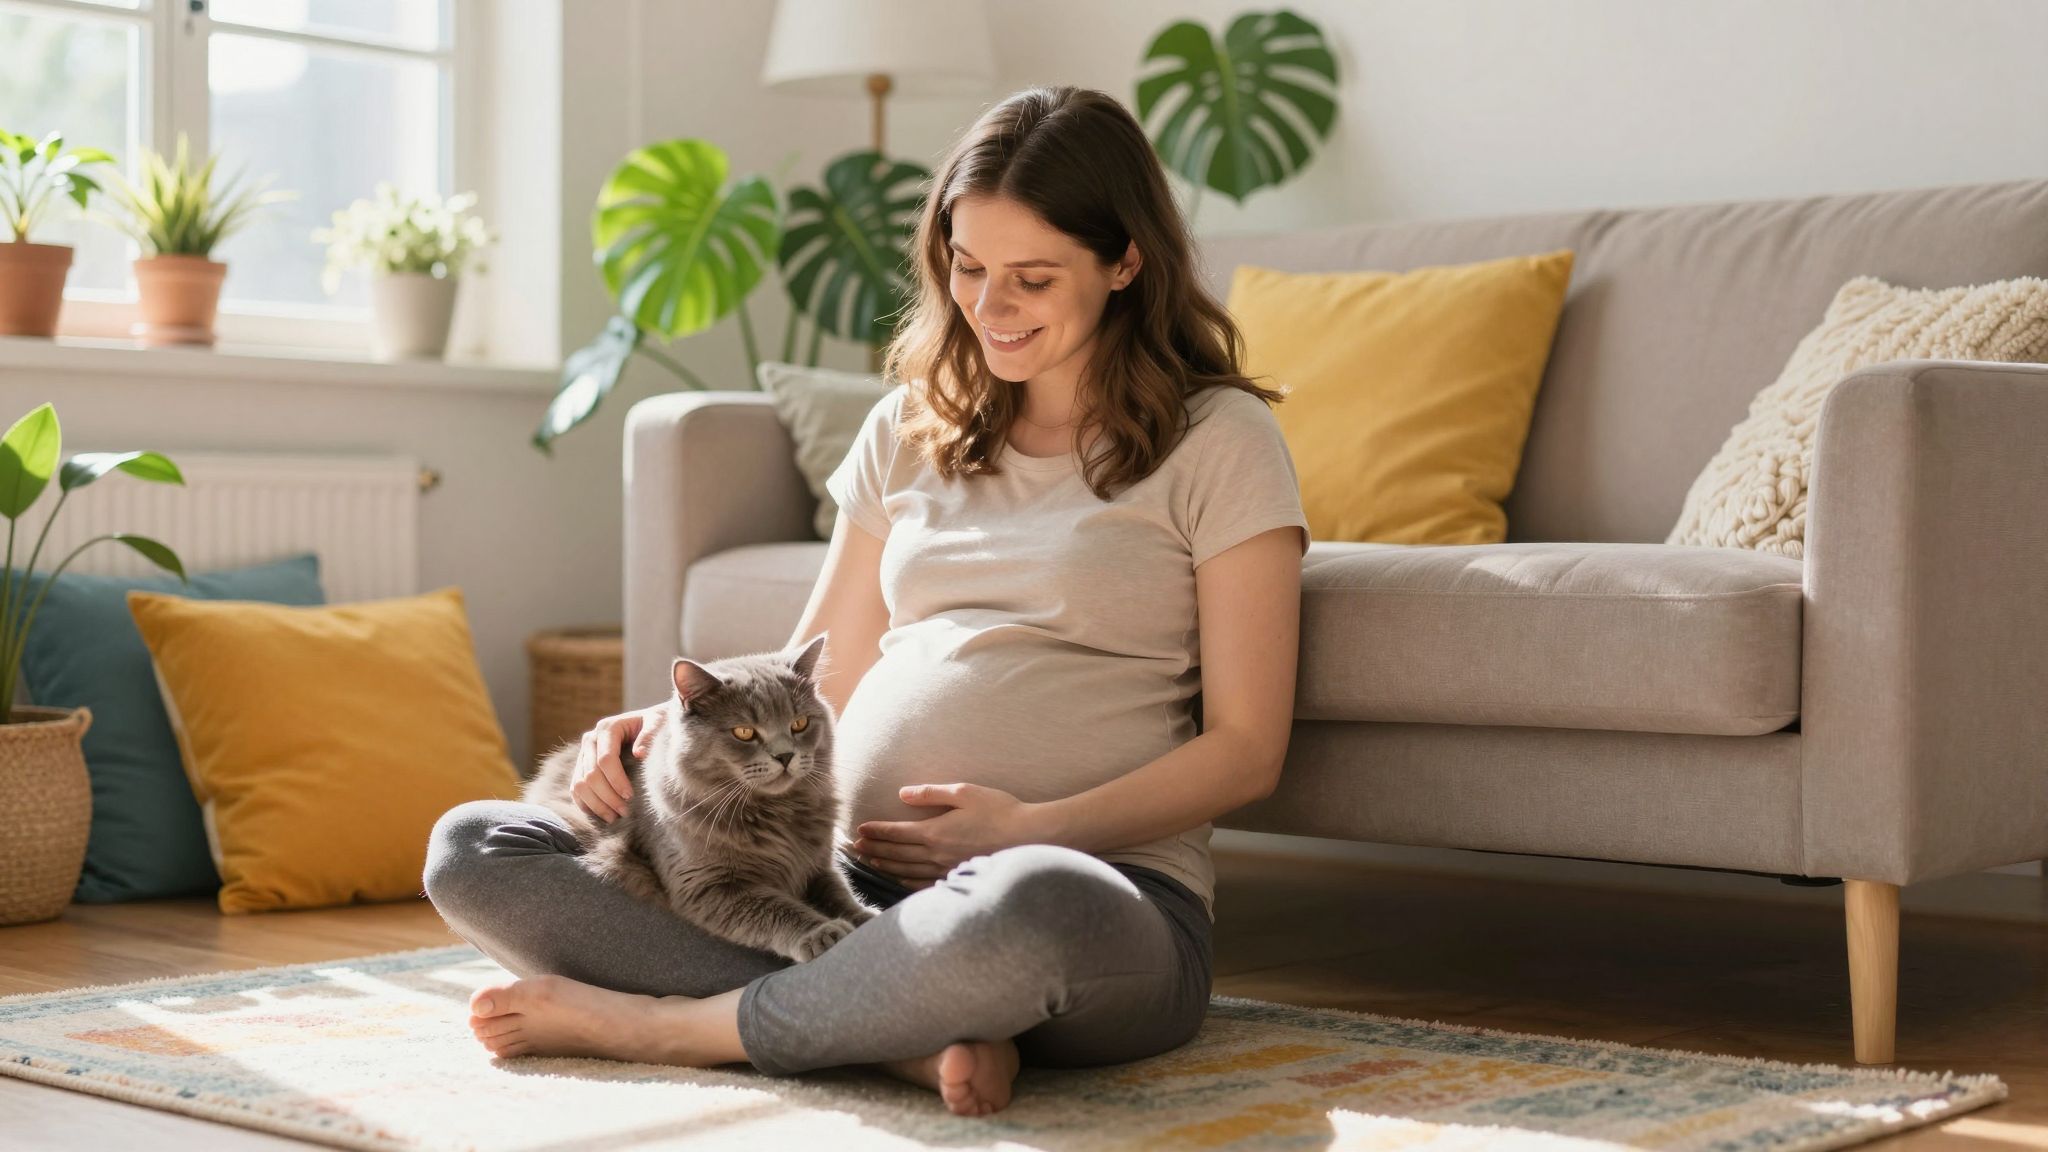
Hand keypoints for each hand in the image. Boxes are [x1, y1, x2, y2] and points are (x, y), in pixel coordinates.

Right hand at [572, 705, 662, 823]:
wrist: (647, 722)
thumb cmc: (655, 723)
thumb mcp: (657, 723)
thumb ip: (649, 735)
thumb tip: (639, 753)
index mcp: (607, 727)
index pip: (605, 759)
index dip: (616, 780)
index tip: (630, 796)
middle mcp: (591, 739)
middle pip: (591, 774)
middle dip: (607, 797)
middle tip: (625, 812)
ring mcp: (584, 753)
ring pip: (580, 784)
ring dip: (595, 804)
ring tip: (614, 818)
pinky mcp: (582, 765)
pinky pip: (575, 787)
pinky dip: (585, 803)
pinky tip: (600, 814)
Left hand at [850, 783, 1041, 890]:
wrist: (1030, 837)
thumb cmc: (1000, 810)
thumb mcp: (965, 792)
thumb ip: (931, 794)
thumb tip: (903, 794)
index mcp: (935, 831)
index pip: (896, 833)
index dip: (876, 832)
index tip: (859, 830)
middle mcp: (936, 854)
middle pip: (896, 853)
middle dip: (874, 849)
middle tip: (855, 848)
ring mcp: (946, 869)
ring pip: (906, 870)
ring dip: (885, 866)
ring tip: (870, 862)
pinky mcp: (958, 878)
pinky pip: (924, 884)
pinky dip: (906, 881)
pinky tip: (898, 879)